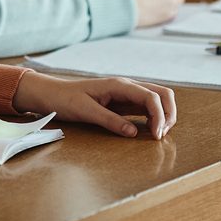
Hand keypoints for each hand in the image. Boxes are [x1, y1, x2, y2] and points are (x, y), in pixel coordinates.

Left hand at [14, 72, 175, 138]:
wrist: (51, 94)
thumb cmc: (65, 100)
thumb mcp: (86, 111)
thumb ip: (110, 121)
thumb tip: (134, 133)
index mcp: (119, 85)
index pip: (151, 96)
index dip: (160, 115)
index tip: (157, 135)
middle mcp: (127, 86)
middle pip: (161, 93)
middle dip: (169, 113)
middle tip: (162, 135)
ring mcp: (126, 94)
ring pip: (156, 99)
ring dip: (163, 115)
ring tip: (158, 134)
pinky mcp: (123, 102)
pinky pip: (145, 107)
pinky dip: (153, 117)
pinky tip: (150, 130)